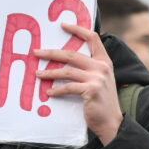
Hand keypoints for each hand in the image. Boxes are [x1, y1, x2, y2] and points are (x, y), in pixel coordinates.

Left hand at [35, 24, 122, 144]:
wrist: (112, 122)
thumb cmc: (101, 102)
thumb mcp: (100, 81)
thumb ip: (89, 69)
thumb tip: (65, 61)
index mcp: (104, 61)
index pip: (93, 38)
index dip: (78, 30)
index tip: (63, 25)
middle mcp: (102, 67)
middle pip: (72, 54)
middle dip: (51, 52)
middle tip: (36, 52)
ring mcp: (97, 78)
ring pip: (67, 70)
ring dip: (49, 72)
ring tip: (37, 74)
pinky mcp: (91, 90)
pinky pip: (68, 87)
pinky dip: (57, 90)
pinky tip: (49, 92)